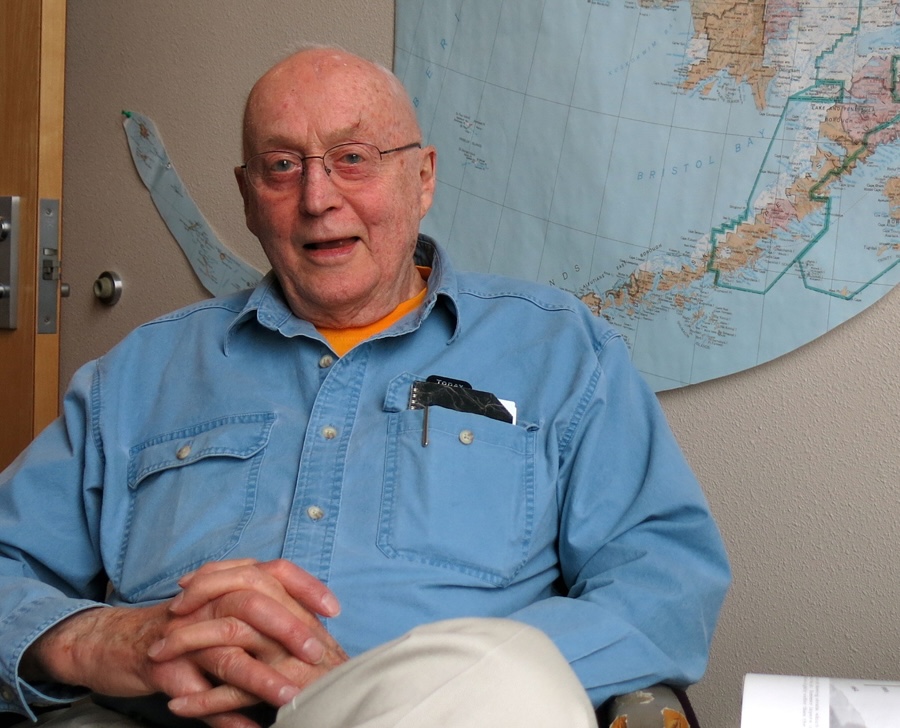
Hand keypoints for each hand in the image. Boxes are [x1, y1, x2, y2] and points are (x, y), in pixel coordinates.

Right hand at [22, 559, 345, 727]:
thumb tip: (315, 634)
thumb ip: (263, 617)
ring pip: (226, 651)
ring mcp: (185, 634)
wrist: (115, 642)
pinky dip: (222, 714)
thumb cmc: (182, 630)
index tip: (334, 610)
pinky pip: (197, 691)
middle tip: (316, 653)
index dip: (306, 586)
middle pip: (252, 603)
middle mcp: (207, 602)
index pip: (273, 572)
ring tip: (289, 697)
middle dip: (288, 628)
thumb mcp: (224, 613)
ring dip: (260, 677)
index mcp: (228, 585)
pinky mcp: (163, 666)